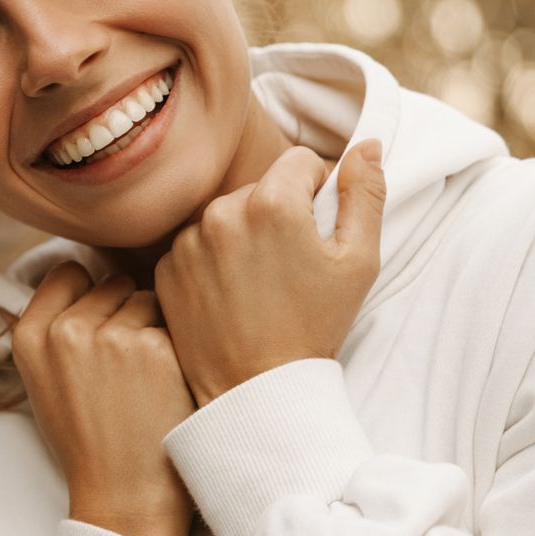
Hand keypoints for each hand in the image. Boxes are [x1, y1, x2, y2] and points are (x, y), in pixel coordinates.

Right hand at [0, 264, 196, 535]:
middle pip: (111, 281)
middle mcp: (64, 331)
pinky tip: (167, 385)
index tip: (101, 320)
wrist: (124, 496)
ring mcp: (110, 337)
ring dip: (154, 325)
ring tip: (145, 377)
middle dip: (125, 309)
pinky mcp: (155, 348)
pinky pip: (175, 322)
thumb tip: (68, 272)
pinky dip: (178, 348)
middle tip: (126, 363)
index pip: (68, 271)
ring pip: (147, 297)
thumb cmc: (88, 441)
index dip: (90, 292)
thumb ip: (50, 329)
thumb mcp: (44, 383)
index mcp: (29, 336)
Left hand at [154, 141, 385, 406]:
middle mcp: (221, 212)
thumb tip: (369, 145)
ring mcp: (187, 241)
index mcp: (273, 202)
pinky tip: (231, 295)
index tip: (317, 232)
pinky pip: (196, 245)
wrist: (256, 390)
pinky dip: (213, 261)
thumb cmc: (314, 327)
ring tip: (260, 284)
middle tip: (291, 266)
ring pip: (226, 216)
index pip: (300, 162)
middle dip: (278, 214)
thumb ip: (365, 194)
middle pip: (260, 188)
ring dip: (243, 236)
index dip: (317, 192)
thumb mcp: (358, 262)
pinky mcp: (165, 268)